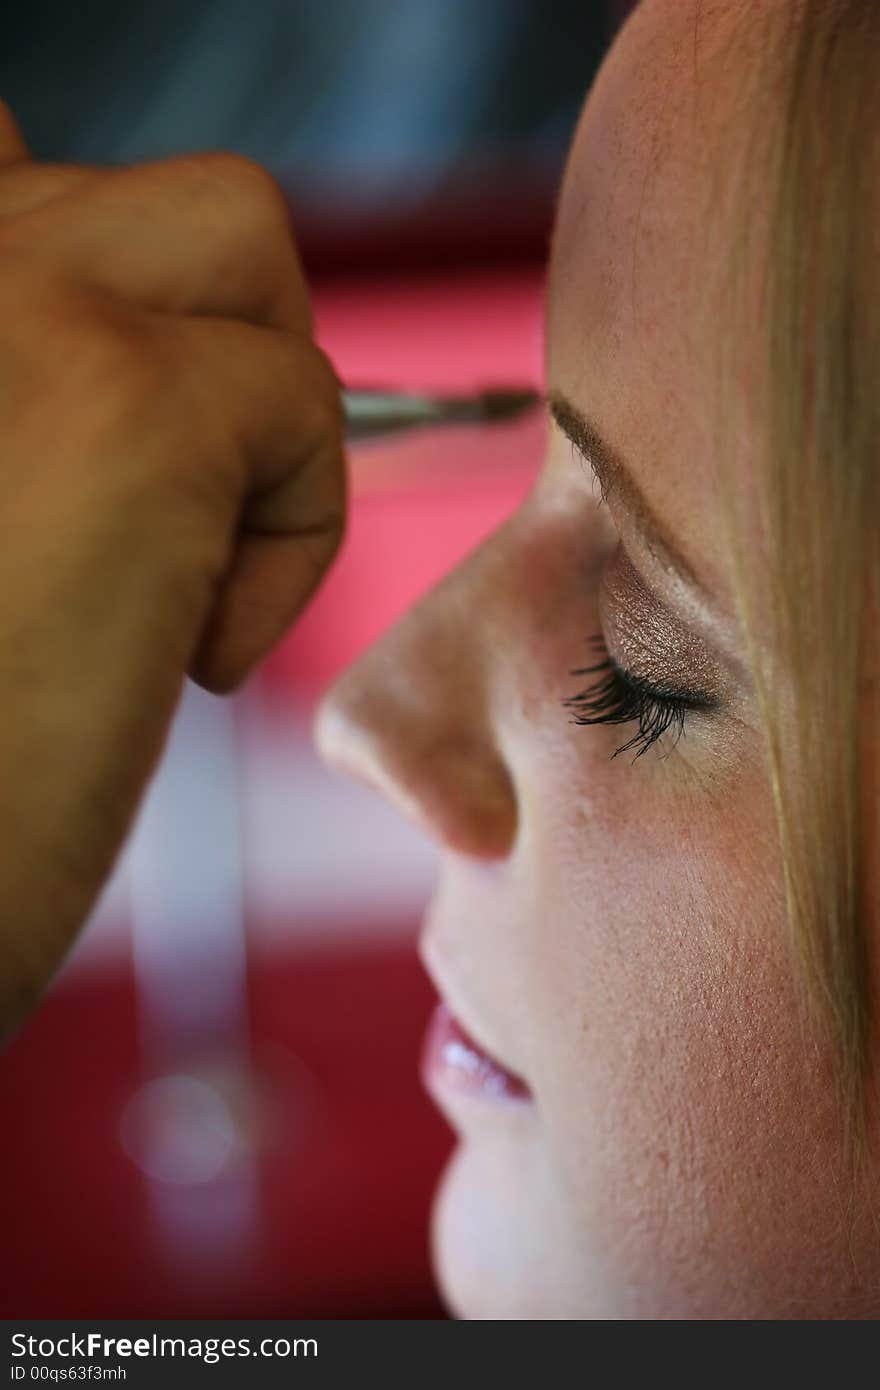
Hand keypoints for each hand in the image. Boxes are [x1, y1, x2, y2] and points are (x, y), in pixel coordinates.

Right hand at [0, 102, 345, 1037]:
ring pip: (243, 244)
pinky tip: (188, 653)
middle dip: (207, 361)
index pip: (23, 170)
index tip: (103, 422)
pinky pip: (306, 403)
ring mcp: (16, 302)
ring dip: (254, 415)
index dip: (103, 287)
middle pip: (169, 209)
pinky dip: (288, 539)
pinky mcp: (129, 404)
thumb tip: (66, 244)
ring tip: (172, 572)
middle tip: (147, 528)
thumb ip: (12, 357)